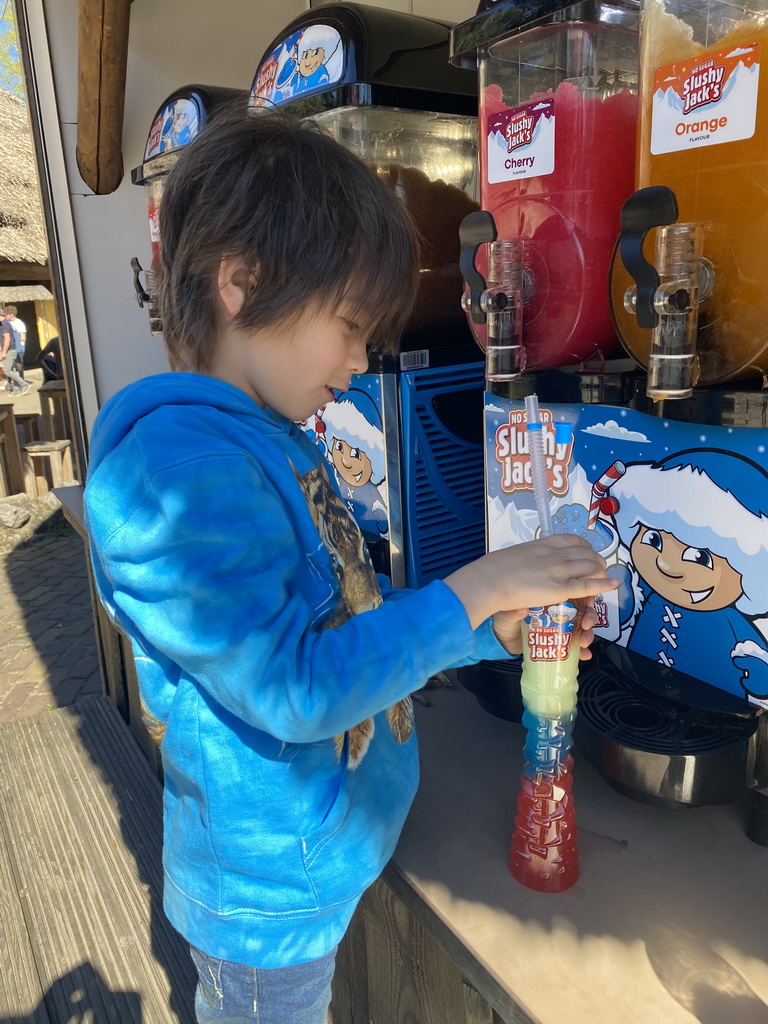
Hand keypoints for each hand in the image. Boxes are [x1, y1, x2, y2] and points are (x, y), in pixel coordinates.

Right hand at [445, 534, 616, 629]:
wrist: (489, 580)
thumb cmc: (495, 570)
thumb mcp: (516, 554)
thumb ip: (529, 558)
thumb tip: (528, 566)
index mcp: (545, 543)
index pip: (575, 540)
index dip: (586, 548)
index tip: (587, 555)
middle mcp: (557, 553)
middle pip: (588, 553)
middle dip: (597, 561)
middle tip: (597, 570)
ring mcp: (560, 570)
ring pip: (593, 566)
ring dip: (601, 572)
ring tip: (604, 578)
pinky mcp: (560, 588)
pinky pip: (589, 585)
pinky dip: (604, 584)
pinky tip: (613, 584)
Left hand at [492, 600, 599, 658]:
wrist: (500, 640)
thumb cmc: (505, 619)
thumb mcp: (508, 612)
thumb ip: (514, 612)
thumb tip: (521, 610)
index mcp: (549, 599)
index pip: (573, 594)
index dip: (585, 596)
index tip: (589, 602)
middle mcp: (557, 613)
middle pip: (583, 611)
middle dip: (590, 617)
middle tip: (585, 624)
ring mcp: (559, 629)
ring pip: (582, 629)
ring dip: (588, 634)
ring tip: (583, 642)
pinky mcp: (557, 644)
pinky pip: (574, 647)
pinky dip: (583, 651)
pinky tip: (584, 654)